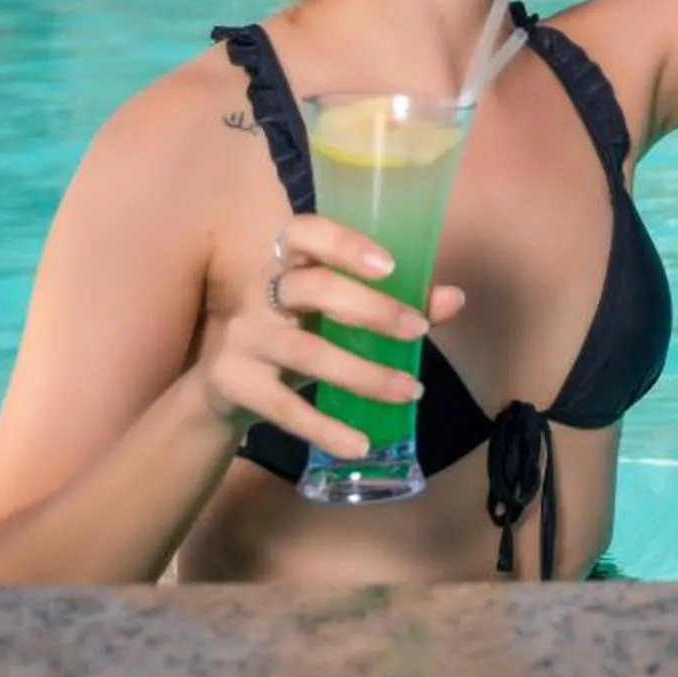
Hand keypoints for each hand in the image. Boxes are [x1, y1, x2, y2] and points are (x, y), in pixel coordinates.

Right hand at [196, 212, 469, 461]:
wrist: (223, 383)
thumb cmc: (296, 331)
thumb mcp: (336, 312)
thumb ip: (396, 300)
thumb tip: (454, 297)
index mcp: (286, 262)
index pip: (304, 232)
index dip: (344, 244)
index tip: (390, 265)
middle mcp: (258, 292)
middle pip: (312, 289)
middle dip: (370, 309)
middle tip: (418, 331)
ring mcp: (243, 338)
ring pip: (306, 353)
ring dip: (363, 374)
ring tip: (410, 390)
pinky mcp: (234, 383)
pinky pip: (284, 407)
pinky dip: (325, 428)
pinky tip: (361, 443)